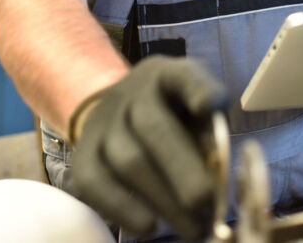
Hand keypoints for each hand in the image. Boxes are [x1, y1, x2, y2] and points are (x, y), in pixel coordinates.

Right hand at [70, 55, 226, 239]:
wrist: (117, 110)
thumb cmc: (174, 113)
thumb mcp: (194, 108)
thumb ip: (208, 132)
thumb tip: (220, 176)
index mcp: (168, 75)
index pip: (184, 76)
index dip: (198, 89)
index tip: (211, 106)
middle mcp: (133, 93)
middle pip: (154, 128)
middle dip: (183, 169)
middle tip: (206, 203)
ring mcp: (103, 123)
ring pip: (128, 161)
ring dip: (163, 200)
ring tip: (192, 228)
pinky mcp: (82, 154)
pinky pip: (95, 183)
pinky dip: (123, 209)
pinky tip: (149, 228)